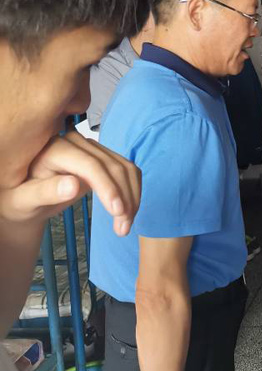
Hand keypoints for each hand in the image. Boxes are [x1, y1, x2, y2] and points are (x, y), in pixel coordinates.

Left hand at [0, 132, 139, 235]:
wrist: (26, 196)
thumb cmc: (19, 200)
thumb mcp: (23, 201)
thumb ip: (44, 192)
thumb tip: (73, 185)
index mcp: (55, 149)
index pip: (91, 165)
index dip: (108, 188)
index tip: (118, 212)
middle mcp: (77, 142)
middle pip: (113, 167)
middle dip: (124, 198)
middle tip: (123, 228)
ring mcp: (92, 147)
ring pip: (125, 168)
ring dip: (132, 197)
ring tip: (125, 224)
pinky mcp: (103, 156)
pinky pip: (127, 170)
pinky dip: (133, 191)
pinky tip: (128, 210)